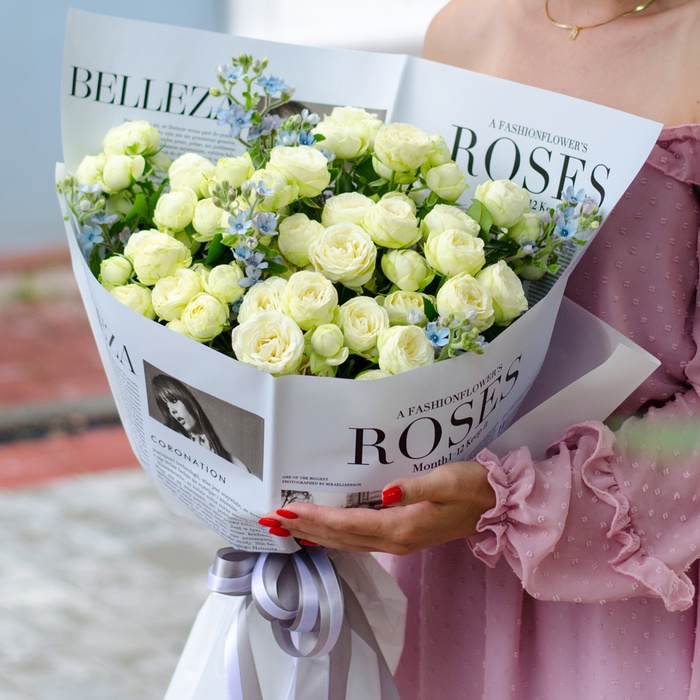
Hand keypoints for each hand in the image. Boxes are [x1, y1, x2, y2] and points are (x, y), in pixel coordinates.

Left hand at [259, 461, 495, 554]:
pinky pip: (358, 540)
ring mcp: (397, 542)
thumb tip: (384, 493)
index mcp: (401, 527)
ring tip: (285, 528)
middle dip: (304, 529)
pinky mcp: (402, 537)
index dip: (315, 519)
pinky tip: (321, 532)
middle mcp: (394, 540)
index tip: (285, 512)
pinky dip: (333, 536)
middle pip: (339, 538)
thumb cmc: (472, 487)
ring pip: (346, 543)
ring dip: (314, 534)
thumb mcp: (447, 481)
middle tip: (269, 522)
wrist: (496, 505)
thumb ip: (414, 487)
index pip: (347, 525)